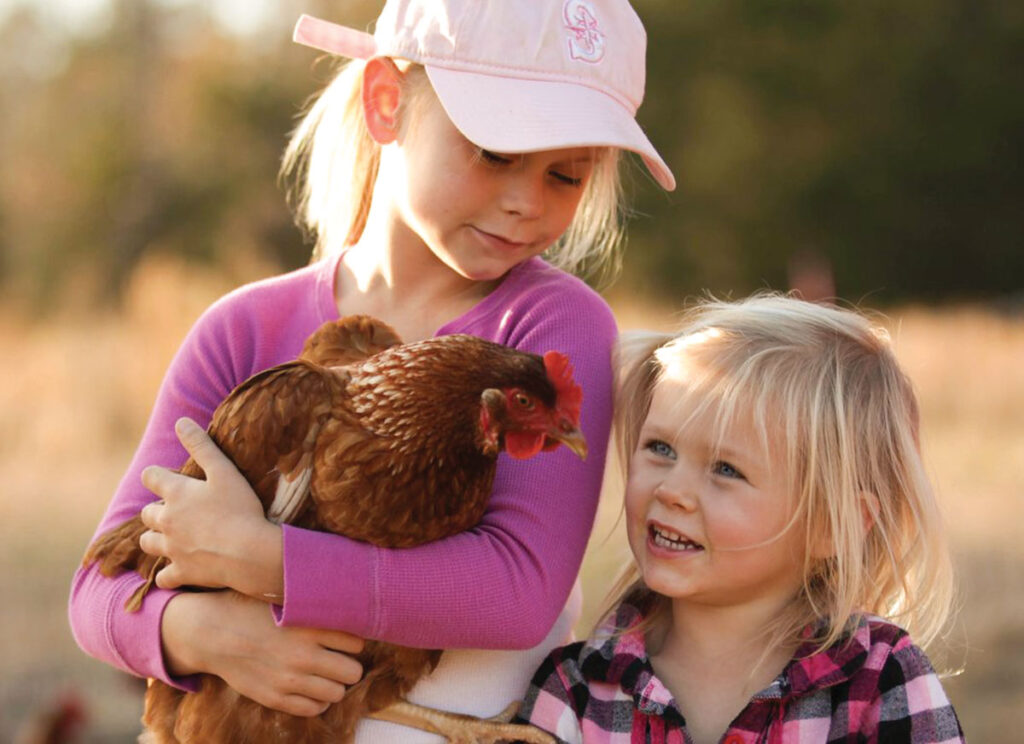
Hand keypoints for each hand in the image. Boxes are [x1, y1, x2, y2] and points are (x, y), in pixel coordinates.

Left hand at [139, 417, 283, 599]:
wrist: (249, 552)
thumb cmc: (240, 508)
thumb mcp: (224, 471)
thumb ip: (201, 445)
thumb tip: (181, 421)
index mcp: (176, 493)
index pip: (151, 477)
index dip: (157, 475)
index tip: (166, 478)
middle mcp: (166, 521)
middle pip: (147, 513)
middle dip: (157, 510)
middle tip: (177, 510)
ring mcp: (172, 549)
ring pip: (149, 543)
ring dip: (156, 539)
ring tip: (173, 537)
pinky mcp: (181, 572)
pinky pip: (164, 577)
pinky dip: (168, 573)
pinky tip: (178, 569)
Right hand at [162, 591, 364, 716]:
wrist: (212, 632)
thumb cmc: (251, 609)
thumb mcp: (285, 599)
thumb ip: (314, 605)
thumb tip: (348, 602)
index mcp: (309, 627)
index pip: (357, 643)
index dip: (354, 641)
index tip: (346, 640)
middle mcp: (303, 655)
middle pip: (353, 671)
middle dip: (349, 665)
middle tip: (340, 659)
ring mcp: (289, 680)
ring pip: (337, 693)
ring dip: (336, 684)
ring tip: (326, 674)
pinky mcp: (275, 698)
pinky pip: (314, 709)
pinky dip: (318, 700)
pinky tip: (311, 687)